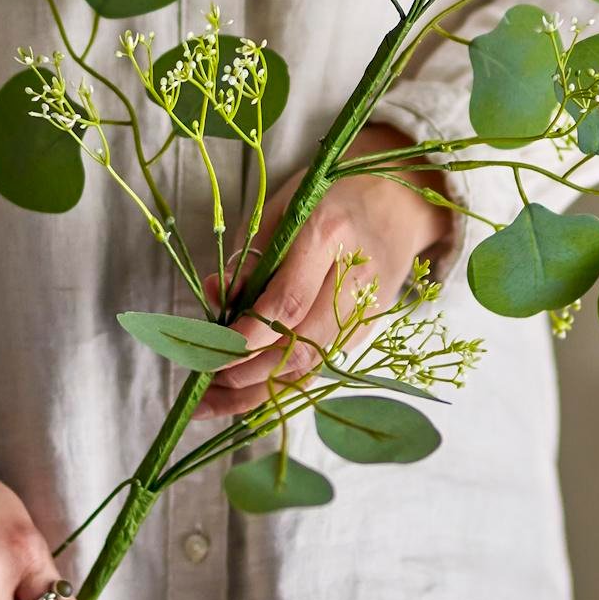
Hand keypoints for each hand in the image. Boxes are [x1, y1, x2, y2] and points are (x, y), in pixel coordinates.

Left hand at [198, 124, 452, 418]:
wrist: (397, 199)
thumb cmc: (329, 197)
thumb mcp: (281, 212)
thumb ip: (249, 259)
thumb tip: (215, 299)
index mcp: (329, 235)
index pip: (288, 302)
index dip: (246, 335)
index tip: (207, 352)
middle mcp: (354, 279)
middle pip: (301, 345)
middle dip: (247, 374)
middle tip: (201, 387)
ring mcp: (366, 311)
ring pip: (310, 367)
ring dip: (257, 391)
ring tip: (210, 402)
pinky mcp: (366, 330)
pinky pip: (318, 366)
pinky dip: (279, 386)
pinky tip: (242, 396)